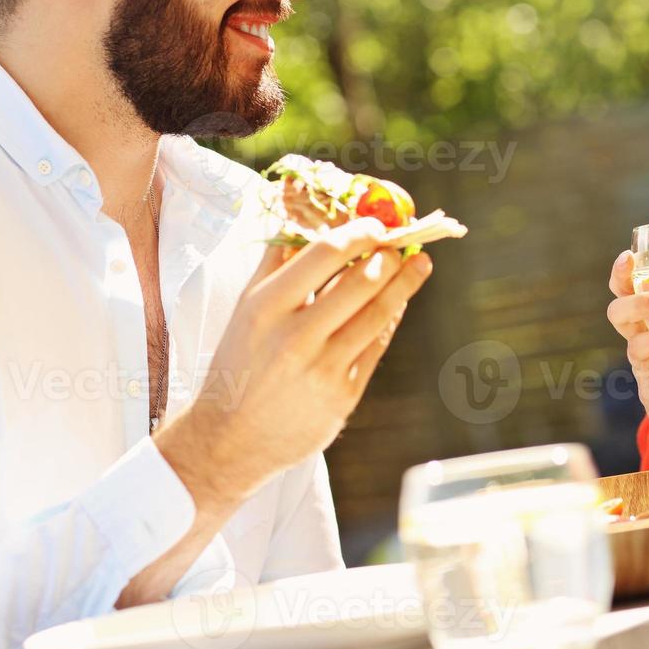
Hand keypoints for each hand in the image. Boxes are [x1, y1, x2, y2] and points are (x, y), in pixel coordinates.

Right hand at [158, 217, 432, 512]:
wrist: (229, 438)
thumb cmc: (239, 362)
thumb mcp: (246, 307)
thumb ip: (276, 259)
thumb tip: (299, 210)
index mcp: (266, 307)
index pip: (325, 254)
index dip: (359, 233)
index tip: (376, 225)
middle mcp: (296, 336)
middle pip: (360, 282)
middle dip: (390, 257)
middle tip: (403, 244)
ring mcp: (323, 369)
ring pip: (377, 314)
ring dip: (404, 285)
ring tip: (419, 266)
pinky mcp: (343, 395)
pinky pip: (377, 347)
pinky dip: (390, 320)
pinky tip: (397, 304)